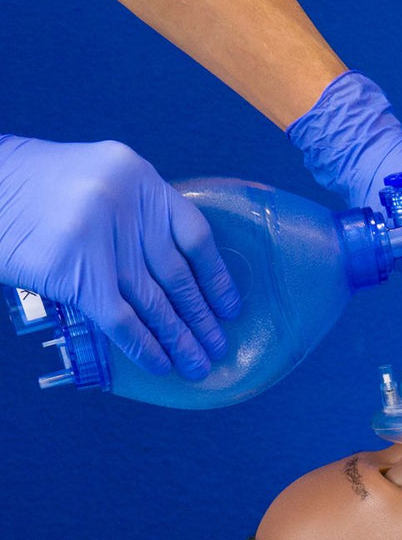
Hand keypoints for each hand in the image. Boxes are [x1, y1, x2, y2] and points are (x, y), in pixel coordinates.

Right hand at [0, 136, 240, 378]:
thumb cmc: (32, 190)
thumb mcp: (96, 182)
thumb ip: (135, 217)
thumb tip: (177, 278)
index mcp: (136, 174)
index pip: (195, 235)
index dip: (216, 278)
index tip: (230, 308)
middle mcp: (124, 201)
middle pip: (176, 275)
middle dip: (200, 318)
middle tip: (218, 347)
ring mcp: (100, 236)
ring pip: (153, 302)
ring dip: (178, 339)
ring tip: (197, 365)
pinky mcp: (76, 271)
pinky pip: (122, 319)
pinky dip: (144, 346)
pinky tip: (161, 364)